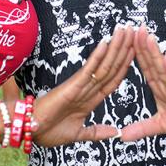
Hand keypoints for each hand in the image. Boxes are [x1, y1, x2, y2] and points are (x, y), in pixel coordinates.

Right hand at [31, 24, 137, 146]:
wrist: (30, 131)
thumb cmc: (49, 132)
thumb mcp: (79, 134)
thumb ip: (97, 132)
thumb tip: (116, 132)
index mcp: (90, 99)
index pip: (112, 79)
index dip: (125, 65)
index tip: (135, 51)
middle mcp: (87, 89)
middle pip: (111, 67)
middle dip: (123, 49)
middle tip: (134, 31)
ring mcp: (80, 85)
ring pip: (103, 65)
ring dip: (115, 48)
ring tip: (125, 31)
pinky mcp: (72, 85)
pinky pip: (88, 70)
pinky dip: (98, 57)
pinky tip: (106, 43)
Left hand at [120, 30, 165, 142]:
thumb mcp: (161, 126)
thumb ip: (142, 128)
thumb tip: (122, 136)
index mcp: (160, 89)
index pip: (145, 69)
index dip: (135, 55)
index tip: (126, 41)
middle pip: (152, 63)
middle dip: (142, 46)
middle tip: (135, 29)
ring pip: (163, 68)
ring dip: (154, 52)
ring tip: (147, 37)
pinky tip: (165, 58)